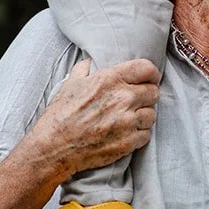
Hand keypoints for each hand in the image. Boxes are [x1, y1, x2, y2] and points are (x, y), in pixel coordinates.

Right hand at [34, 59, 159, 182]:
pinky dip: (139, 134)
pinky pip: (146, 135)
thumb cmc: (61, 115)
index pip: (147, 69)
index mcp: (110, 80)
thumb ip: (85, 69)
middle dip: (147, 95)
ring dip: (143, 116)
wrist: (55, 147)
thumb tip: (91, 62)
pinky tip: (126, 133)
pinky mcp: (129, 142)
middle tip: (137, 101)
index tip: (149, 78)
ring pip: (152, 114)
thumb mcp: (70, 83)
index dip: (151, 73)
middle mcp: (123, 99)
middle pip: (154, 92)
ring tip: (130, 119)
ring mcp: (127, 122)